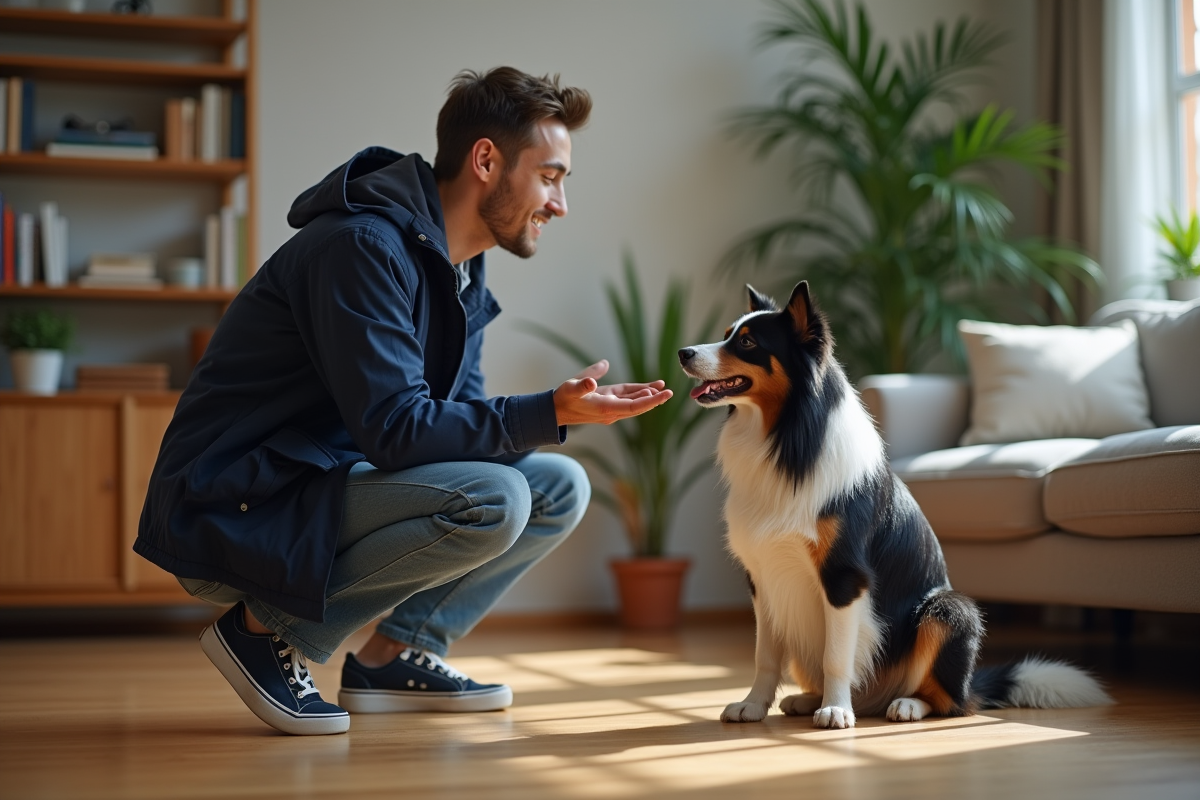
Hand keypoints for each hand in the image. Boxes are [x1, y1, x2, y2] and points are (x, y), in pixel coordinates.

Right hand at [553, 360, 672, 425]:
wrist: (555, 410)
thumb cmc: (563, 398)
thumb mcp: (570, 389)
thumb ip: (582, 385)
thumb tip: (592, 381)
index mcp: (606, 408)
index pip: (633, 406)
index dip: (650, 401)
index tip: (663, 395)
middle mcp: (612, 410)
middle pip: (638, 406)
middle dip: (654, 400)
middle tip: (669, 392)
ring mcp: (611, 407)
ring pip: (635, 402)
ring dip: (648, 395)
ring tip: (663, 387)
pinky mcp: (609, 402)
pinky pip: (628, 398)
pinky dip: (639, 392)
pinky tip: (651, 387)